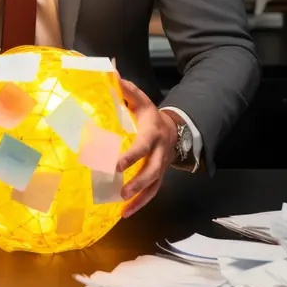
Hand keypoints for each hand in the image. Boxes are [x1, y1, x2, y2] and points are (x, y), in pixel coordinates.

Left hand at [114, 75, 177, 218]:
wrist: (174, 129)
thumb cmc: (150, 116)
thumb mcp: (140, 101)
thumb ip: (126, 90)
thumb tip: (111, 73)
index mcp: (152, 134)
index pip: (141, 147)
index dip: (130, 157)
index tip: (116, 165)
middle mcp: (159, 153)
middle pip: (152, 170)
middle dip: (137, 182)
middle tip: (121, 190)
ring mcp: (161, 166)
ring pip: (154, 185)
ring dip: (139, 198)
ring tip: (123, 209)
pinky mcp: (160, 176)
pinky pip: (153, 192)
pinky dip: (141, 204)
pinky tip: (126, 213)